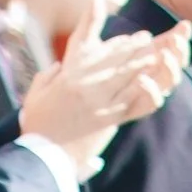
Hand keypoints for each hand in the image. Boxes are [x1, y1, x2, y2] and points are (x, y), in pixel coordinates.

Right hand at [19, 23, 191, 167]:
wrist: (44, 153)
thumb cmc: (38, 124)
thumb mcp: (36, 94)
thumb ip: (47, 77)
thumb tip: (58, 65)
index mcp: (68, 77)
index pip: (96, 53)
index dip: (114, 44)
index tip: (127, 38)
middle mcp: (86, 86)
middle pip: (115, 61)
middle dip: (133, 47)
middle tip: (146, 39)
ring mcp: (100, 102)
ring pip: (125, 76)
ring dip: (141, 63)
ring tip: (155, 53)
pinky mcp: (110, 119)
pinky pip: (130, 99)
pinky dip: (142, 87)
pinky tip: (152, 79)